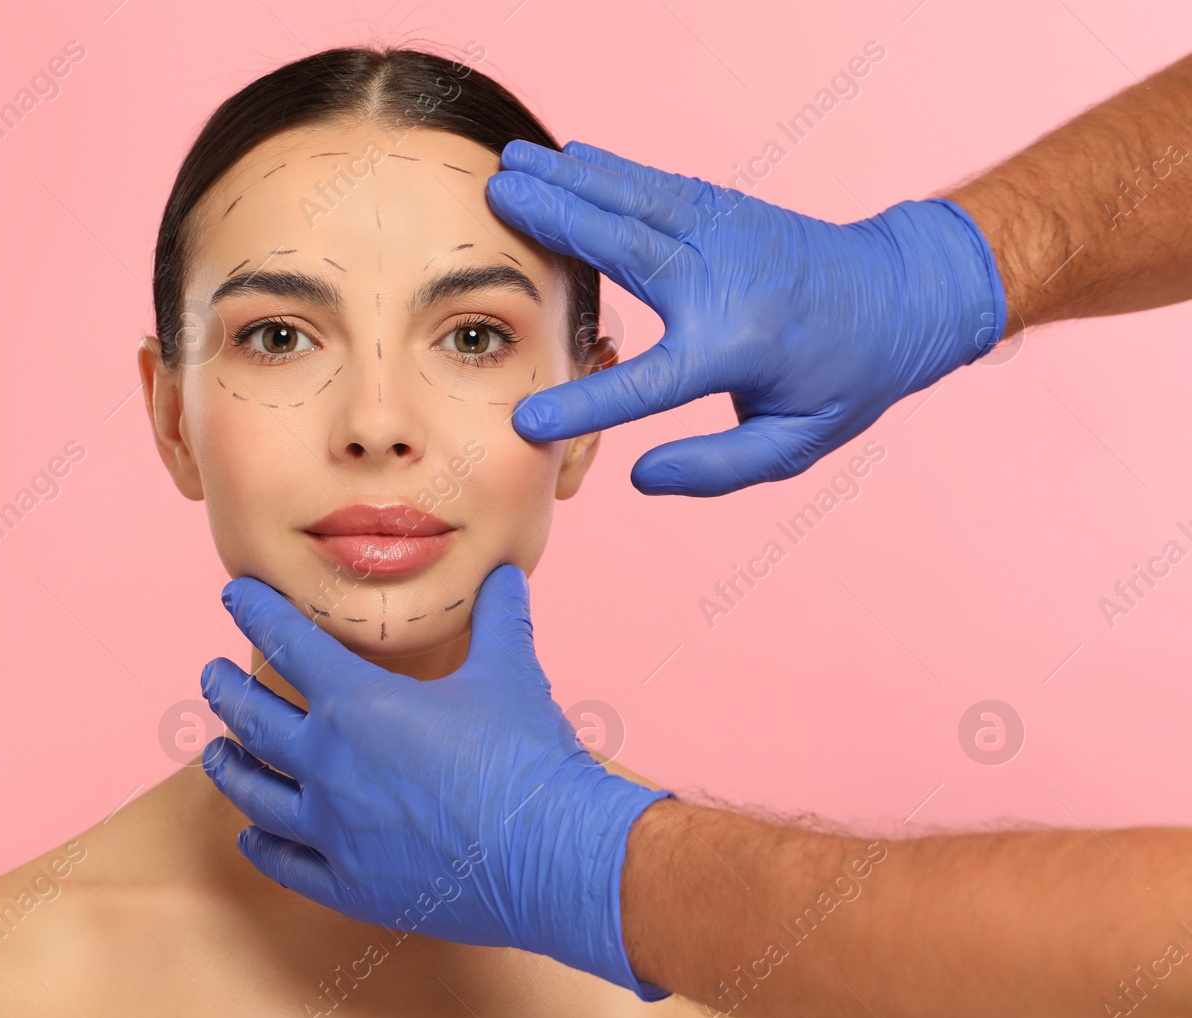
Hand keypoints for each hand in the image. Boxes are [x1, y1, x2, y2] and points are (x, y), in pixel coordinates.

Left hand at [199, 564, 671, 998]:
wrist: (553, 856)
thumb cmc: (527, 759)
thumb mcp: (510, 672)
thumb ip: (497, 619)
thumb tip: (503, 575)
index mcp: (359, 704)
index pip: (288, 643)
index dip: (256, 612)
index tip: (233, 595)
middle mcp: (329, 764)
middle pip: (254, 720)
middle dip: (225, 693)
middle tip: (208, 676)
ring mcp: (332, 830)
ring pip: (257, 795)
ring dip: (229, 768)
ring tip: (214, 753)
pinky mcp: (350, 884)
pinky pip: (286, 863)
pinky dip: (262, 847)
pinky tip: (251, 838)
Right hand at [487, 140, 1007, 495]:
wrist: (904, 294)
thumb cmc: (844, 378)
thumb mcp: (795, 444)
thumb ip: (717, 467)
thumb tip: (640, 477)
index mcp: (740, 350)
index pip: (653, 384)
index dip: (590, 406)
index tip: (529, 423)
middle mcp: (728, 283)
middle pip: (629, 250)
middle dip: (560, 223)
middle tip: (496, 198)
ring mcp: (728, 235)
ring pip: (636, 202)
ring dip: (570, 181)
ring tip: (511, 163)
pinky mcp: (726, 211)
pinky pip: (656, 186)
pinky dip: (609, 170)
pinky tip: (568, 157)